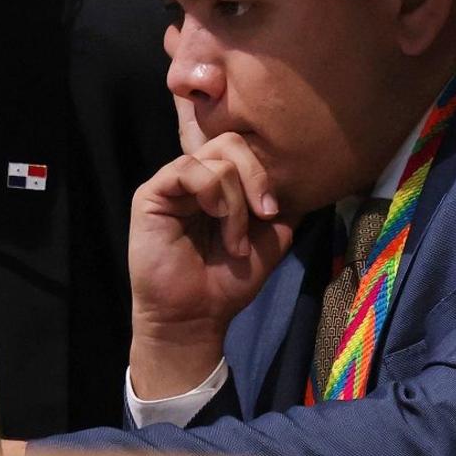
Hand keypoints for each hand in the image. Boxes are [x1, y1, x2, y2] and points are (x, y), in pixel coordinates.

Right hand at [126, 97, 291, 397]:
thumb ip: (283, 199)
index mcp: (223, 182)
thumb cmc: (231, 279)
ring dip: (238, 202)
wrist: (198, 315)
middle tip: (267, 214)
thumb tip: (303, 168)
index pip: (244, 144)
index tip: (277, 208)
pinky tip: (220, 225)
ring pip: (217, 157)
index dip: (266, 166)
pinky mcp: (152, 193)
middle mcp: (198, 175)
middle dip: (259, 177)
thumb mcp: (272, 235)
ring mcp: (174, 182)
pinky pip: (189, 169)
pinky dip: (215, 195)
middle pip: (233, 140)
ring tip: (236, 242)